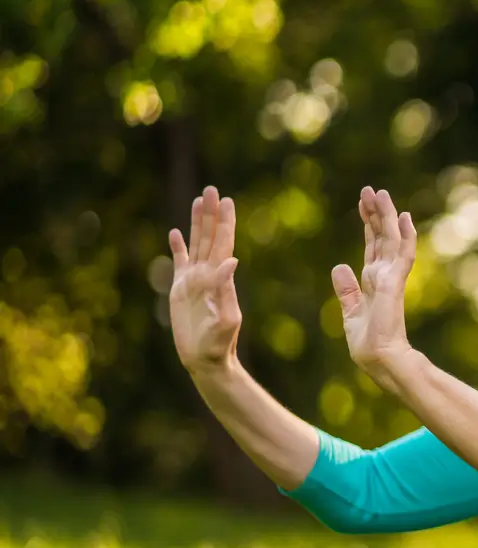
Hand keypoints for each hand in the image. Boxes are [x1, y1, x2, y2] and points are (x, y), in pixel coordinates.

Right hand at [167, 187, 242, 374]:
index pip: (223, 243)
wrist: (205, 358)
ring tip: (198, 200)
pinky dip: (178, 246)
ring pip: (196, 244)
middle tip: (212, 189)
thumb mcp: (226, 319)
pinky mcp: (181, 289)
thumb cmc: (219, 343)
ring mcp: (195, 280)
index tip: (226, 201)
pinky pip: (179, 261)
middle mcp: (209, 274)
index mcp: (220, 278)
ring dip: (197, 223)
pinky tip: (176, 231)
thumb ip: (227, 291)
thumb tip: (231, 261)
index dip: (224, 222)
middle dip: (211, 214)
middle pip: (211, 237)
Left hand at [333, 187, 417, 385]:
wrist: (378, 358)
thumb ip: (346, 289)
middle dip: (376, 214)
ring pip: (391, 239)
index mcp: (374, 281)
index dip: (369, 225)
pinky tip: (403, 217)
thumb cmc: (367, 342)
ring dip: (387, 216)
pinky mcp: (395, 283)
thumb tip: (339, 265)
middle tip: (370, 190)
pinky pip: (402, 254)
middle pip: (381, 237)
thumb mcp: (349, 311)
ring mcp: (392, 278)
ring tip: (381, 193)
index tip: (364, 205)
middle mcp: (385, 275)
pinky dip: (404, 235)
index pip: (372, 246)